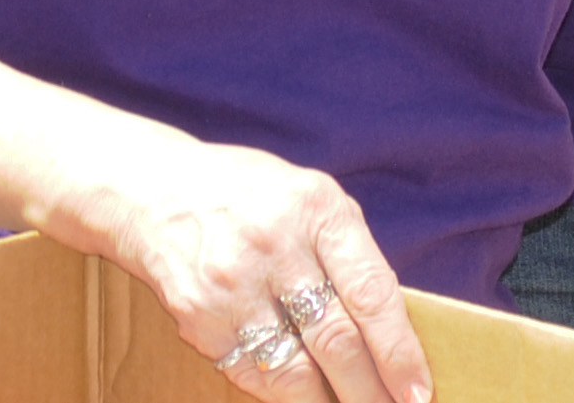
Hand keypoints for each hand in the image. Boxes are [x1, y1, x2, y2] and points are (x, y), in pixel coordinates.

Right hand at [100, 140, 426, 402]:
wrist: (154, 192)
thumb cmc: (250, 197)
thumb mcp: (311, 201)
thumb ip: (351, 257)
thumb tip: (394, 339)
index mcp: (314, 208)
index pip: (371, 294)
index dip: (400, 352)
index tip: (419, 393)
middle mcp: (273, 244)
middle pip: (337, 341)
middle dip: (373, 393)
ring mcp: (232, 284)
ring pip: (298, 372)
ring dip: (333, 402)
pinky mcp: (200, 318)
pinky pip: (256, 376)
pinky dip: (288, 396)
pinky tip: (307, 397)